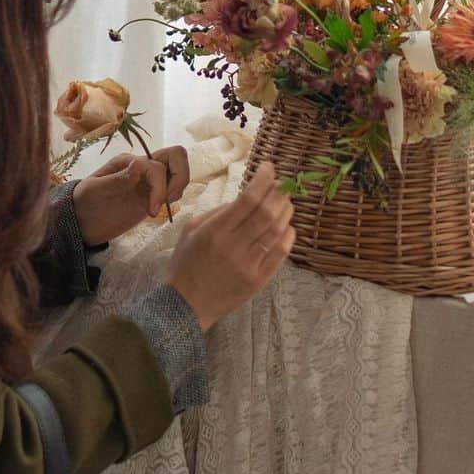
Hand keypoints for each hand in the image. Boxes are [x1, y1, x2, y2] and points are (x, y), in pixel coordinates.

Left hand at [71, 146, 190, 245]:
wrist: (81, 222)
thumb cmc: (84, 202)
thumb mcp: (95, 190)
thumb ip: (118, 178)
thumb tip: (139, 164)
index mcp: (129, 162)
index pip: (156, 166)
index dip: (159, 186)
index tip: (151, 210)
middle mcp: (142, 167)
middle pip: (177, 156)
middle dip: (180, 178)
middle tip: (166, 201)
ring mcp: (149, 181)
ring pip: (178, 172)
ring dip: (177, 189)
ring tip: (158, 208)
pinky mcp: (153, 195)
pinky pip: (173, 189)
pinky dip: (173, 198)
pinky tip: (156, 211)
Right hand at [166, 161, 293, 331]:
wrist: (185, 306)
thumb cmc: (185, 264)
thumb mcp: (191, 230)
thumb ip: (218, 211)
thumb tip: (246, 196)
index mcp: (215, 231)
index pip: (248, 198)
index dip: (263, 179)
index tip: (269, 167)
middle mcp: (234, 246)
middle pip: (268, 211)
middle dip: (279, 192)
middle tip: (281, 183)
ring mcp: (248, 265)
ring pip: (278, 230)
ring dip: (286, 211)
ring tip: (285, 201)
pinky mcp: (258, 280)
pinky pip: (281, 252)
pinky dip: (288, 235)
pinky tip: (287, 226)